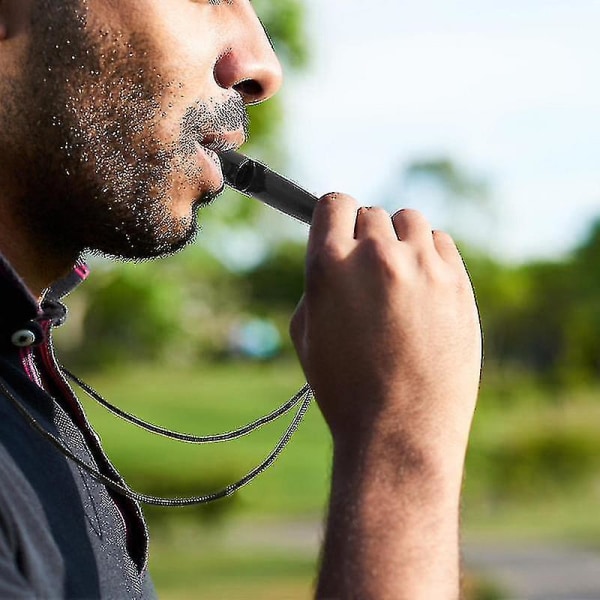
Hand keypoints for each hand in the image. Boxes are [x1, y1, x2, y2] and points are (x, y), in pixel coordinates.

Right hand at [290, 193, 481, 460]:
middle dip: (365, 238)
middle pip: (371, 214)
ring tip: (399, 280)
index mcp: (329, 266)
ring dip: (399, 242)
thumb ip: (317, 282)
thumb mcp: (306, 334)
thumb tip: (336, 254)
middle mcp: (375, 256)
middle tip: (369, 273)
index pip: (333, 203)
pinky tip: (424, 288)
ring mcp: (422, 267)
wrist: (399, 430)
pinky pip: (440, 243)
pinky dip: (429, 256)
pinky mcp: (457, 282)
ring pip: (409, 222)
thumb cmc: (345, 387)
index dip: (334, 215)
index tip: (339, 229)